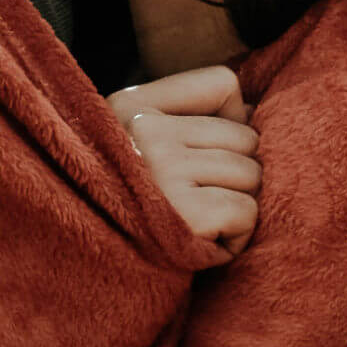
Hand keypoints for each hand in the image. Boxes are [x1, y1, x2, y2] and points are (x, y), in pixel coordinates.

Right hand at [109, 67, 260, 250]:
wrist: (93, 263)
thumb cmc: (129, 204)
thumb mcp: (139, 140)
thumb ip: (190, 116)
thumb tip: (253, 115)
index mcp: (131, 106)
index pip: (222, 83)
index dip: (229, 120)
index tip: (201, 153)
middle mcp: (147, 131)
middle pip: (247, 137)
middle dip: (235, 173)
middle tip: (195, 200)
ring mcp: (166, 171)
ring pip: (252, 175)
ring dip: (236, 206)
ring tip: (195, 221)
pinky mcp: (188, 214)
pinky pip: (248, 213)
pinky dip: (237, 236)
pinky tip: (202, 242)